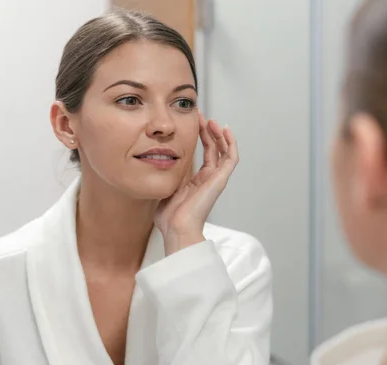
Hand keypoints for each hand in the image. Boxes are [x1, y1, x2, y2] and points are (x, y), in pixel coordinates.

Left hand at [154, 110, 238, 255]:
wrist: (176, 227)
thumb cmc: (169, 216)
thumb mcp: (163, 187)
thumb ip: (164, 174)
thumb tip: (154, 160)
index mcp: (196, 181)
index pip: (204, 153)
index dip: (201, 136)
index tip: (193, 121)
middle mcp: (208, 179)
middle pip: (214, 149)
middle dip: (208, 131)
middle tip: (200, 116)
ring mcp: (216, 179)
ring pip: (224, 151)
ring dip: (219, 134)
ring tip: (211, 121)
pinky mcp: (221, 180)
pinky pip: (231, 158)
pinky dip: (231, 143)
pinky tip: (224, 130)